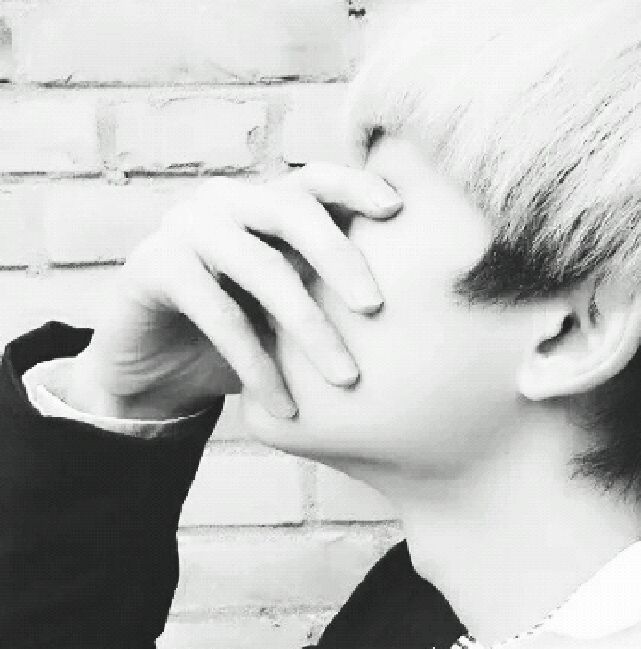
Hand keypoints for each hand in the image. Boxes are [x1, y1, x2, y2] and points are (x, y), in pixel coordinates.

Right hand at [67, 162, 402, 419]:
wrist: (155, 373)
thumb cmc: (241, 338)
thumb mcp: (289, 311)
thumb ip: (330, 294)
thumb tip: (421, 309)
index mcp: (262, 203)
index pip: (313, 181)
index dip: (355, 186)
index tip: (398, 211)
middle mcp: (224, 203)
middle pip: (291, 210)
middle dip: (341, 257)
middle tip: (377, 309)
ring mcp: (184, 229)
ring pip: (260, 267)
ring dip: (309, 327)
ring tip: (346, 379)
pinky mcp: (151, 268)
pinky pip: (218, 314)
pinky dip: (257, 364)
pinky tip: (284, 407)